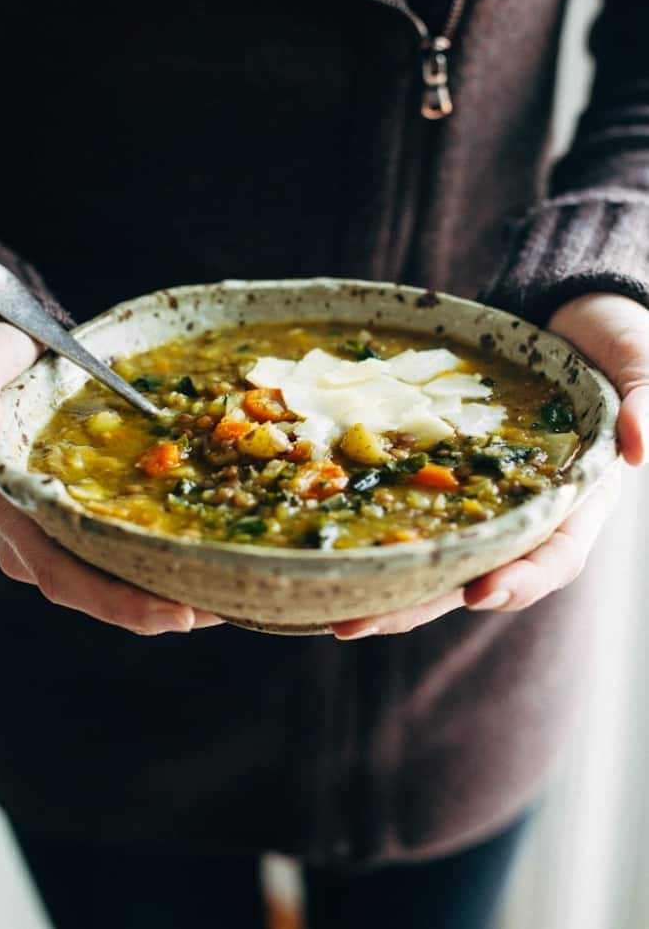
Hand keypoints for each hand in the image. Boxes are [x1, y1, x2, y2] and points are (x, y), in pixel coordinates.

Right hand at [0, 321, 223, 635]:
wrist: (33, 356)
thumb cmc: (11, 363)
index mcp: (13, 506)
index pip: (63, 574)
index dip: (118, 602)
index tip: (175, 614)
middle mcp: (35, 535)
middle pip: (99, 591)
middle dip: (160, 610)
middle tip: (222, 612)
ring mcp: (62, 534)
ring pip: (116, 579)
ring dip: (171, 593)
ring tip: (233, 600)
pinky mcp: (90, 523)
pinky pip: (129, 555)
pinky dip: (169, 566)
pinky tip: (218, 570)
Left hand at [332, 292, 648, 639]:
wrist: (573, 321)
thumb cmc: (617, 347)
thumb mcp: (642, 367)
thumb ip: (647, 402)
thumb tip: (640, 445)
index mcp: (580, 503)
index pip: (554, 558)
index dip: (520, 580)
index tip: (477, 592)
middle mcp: (529, 516)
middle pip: (473, 575)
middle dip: (417, 603)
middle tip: (353, 623)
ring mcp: (487, 501)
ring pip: (436, 557)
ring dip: (385, 586)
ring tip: (329, 610)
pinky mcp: (452, 478)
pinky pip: (415, 511)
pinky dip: (378, 534)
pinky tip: (332, 549)